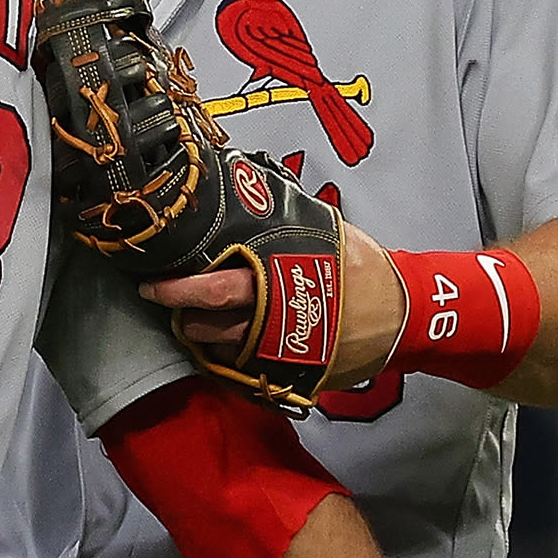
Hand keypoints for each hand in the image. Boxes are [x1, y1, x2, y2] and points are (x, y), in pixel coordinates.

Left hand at [138, 217, 405, 387]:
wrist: (404, 315)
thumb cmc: (361, 267)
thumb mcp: (323, 232)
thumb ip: (280, 220)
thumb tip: (245, 183)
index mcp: (277, 277)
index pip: (214, 284)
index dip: (178, 286)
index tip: (152, 282)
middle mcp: (273, 318)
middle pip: (209, 322)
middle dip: (181, 312)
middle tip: (164, 300)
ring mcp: (281, 351)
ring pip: (221, 349)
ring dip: (200, 336)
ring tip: (191, 319)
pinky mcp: (291, 374)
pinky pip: (244, 371)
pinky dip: (225, 359)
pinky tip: (220, 344)